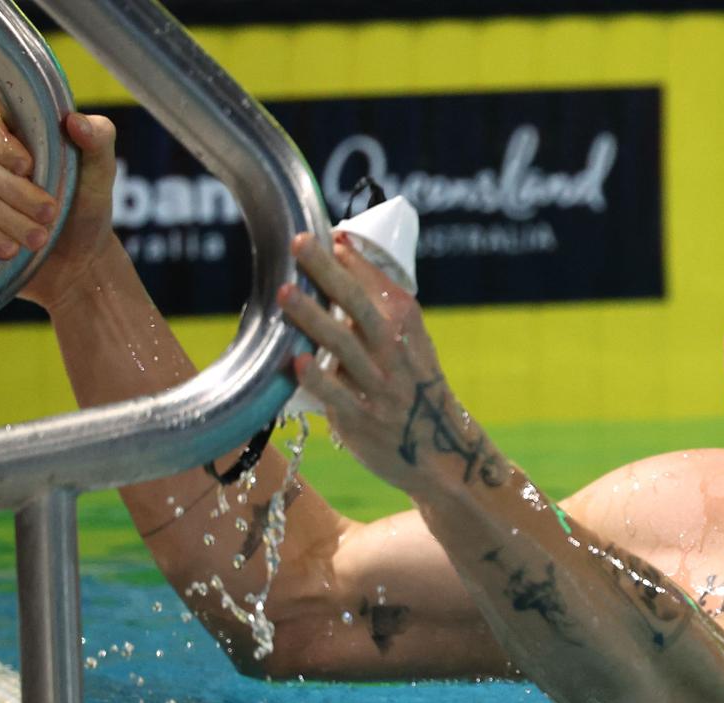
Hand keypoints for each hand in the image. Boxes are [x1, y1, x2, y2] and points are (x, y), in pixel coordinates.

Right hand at [0, 105, 118, 310]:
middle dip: (20, 193)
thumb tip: (74, 121)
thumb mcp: (101, 170)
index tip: (28, 166)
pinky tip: (12, 250)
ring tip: (42, 238)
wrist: (82, 256)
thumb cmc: (87, 204)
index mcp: (15, 137)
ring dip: (13, 220)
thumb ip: (98, 138)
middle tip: (51, 212)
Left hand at [279, 232, 483, 495]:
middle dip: (327, 271)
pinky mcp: (361, 419)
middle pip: (356, 304)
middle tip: (298, 242)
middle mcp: (394, 349)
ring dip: (312, 317)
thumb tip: (338, 250)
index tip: (323, 233)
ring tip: (284, 292)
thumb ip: (376, 305)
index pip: (375, 281)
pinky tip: (297, 361)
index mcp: (407, 323)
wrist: (440, 449)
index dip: (348, 257)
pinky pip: (337, 395)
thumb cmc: (413, 384)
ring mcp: (378, 385)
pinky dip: (318, 378)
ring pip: (342, 345)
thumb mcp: (408, 340)